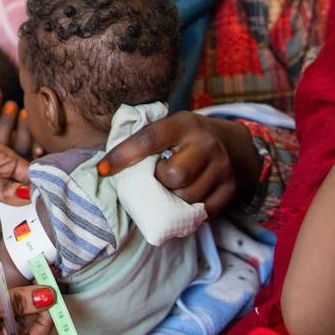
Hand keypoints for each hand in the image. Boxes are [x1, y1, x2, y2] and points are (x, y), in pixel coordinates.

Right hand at [0, 267, 55, 334]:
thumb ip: (14, 302)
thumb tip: (45, 298)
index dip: (42, 325)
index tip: (52, 302)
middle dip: (36, 314)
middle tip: (47, 291)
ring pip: (13, 322)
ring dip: (24, 305)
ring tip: (35, 284)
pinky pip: (0, 312)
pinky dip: (10, 300)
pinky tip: (17, 286)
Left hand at [98, 111, 260, 215]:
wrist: (231, 144)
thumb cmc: (185, 139)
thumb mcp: (169, 128)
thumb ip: (144, 141)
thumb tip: (105, 167)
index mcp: (183, 124)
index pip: (149, 139)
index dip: (123, 155)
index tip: (103, 169)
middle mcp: (206, 143)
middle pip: (174, 175)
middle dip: (159, 180)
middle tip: (158, 176)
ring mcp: (222, 167)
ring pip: (187, 197)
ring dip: (172, 198)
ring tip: (171, 188)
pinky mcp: (230, 188)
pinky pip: (203, 211)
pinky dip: (189, 211)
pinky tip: (184, 200)